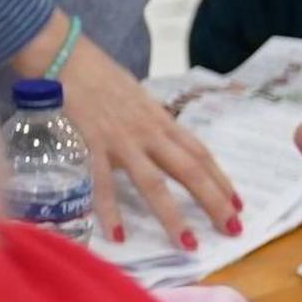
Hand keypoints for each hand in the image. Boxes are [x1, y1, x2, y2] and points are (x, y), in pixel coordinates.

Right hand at [30, 17, 241, 248]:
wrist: (64, 56)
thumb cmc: (96, 74)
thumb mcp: (133, 96)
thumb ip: (147, 121)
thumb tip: (158, 141)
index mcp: (159, 119)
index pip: (199, 153)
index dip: (221, 180)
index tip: (237, 204)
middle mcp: (147, 132)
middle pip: (189, 171)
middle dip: (214, 202)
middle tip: (233, 229)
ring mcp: (120, 141)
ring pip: (154, 184)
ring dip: (173, 217)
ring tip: (189, 245)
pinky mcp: (90, 146)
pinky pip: (102, 184)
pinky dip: (110, 211)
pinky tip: (118, 235)